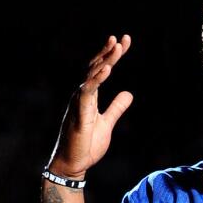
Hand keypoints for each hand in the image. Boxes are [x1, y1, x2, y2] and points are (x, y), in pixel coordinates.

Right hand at [46, 35, 134, 177]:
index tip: (124, 42)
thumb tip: (129, 93)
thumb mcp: (107, 123)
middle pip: (95, 67)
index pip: (100, 70)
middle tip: (121, 38)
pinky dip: (97, 80)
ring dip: (104, 60)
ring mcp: (79, 103)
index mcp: (89, 96)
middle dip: (108, 52)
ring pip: (91, 76)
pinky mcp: (79, 113)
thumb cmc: (86, 145)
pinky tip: (107, 69)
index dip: (112, 55)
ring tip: (116, 47)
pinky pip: (87, 92)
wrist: (73, 165)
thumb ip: (116, 108)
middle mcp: (82, 95)